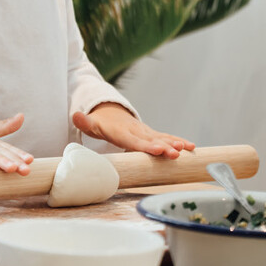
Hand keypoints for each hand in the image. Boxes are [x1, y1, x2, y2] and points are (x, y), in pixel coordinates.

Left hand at [72, 103, 194, 158]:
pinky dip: (178, 141)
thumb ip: (84, 122)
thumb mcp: (90, 123)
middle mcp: (136, 131)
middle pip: (151, 140)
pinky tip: (191, 147)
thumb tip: (75, 115)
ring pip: (161, 137)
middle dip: (164, 147)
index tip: (157, 149)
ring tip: (188, 149)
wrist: (109, 112)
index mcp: (121, 131)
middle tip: (176, 153)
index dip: (145, 145)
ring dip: (174, 143)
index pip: (133, 140)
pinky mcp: (151, 134)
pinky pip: (166, 137)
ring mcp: (145, 132)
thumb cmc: (100, 123)